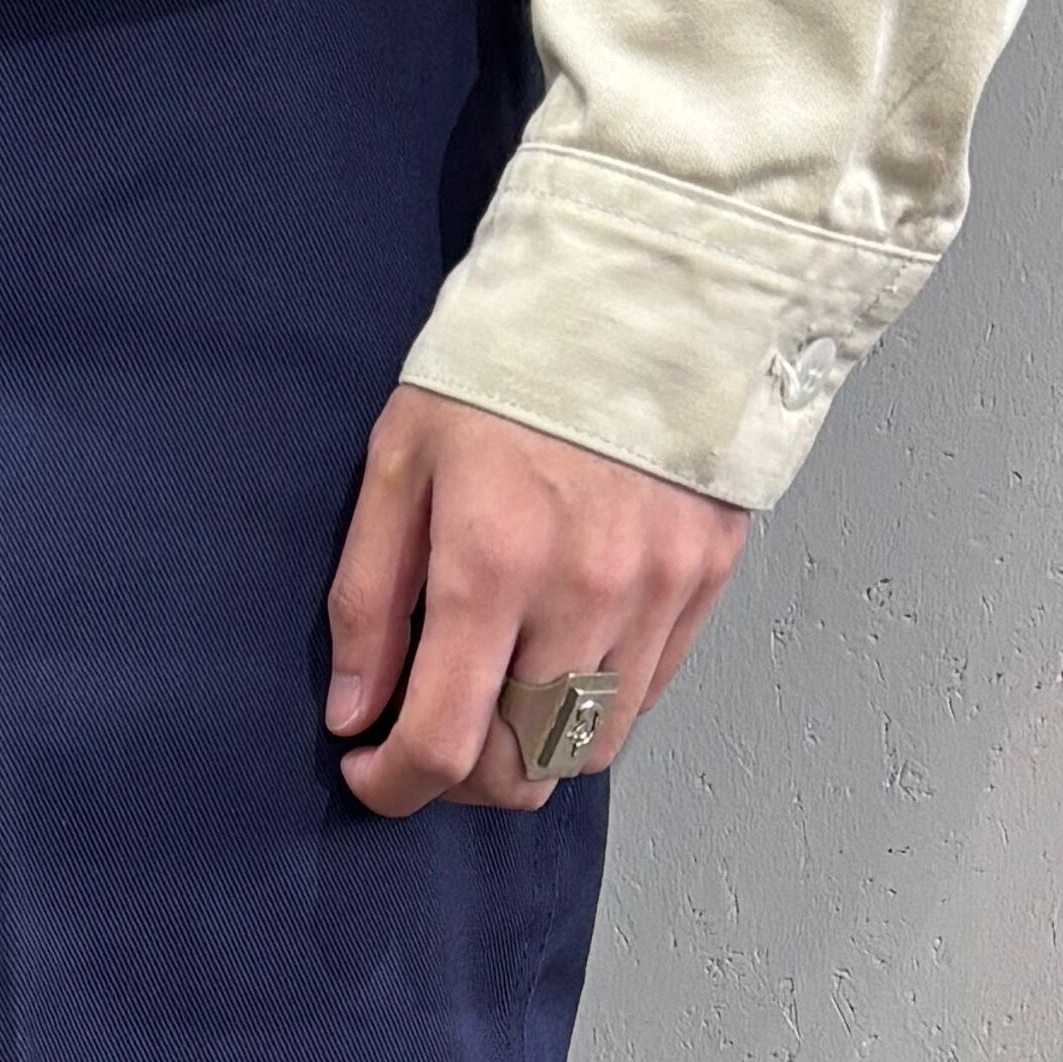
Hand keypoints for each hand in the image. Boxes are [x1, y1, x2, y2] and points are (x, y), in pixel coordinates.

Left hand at [325, 386, 749, 817]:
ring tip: (498, 695)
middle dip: (461, 777)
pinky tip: (559, 653)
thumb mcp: (402, 457)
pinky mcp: (707, 579)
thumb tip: (355, 713)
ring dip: (531, 747)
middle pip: (522, 768)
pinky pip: (644, 695)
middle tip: (430, 732)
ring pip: (588, 748)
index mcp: (494, 562)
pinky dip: (591, 703)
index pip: (444, 742)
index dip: (396, 785)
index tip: (370, 770)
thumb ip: (370, 598)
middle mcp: (584, 594)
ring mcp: (657, 592)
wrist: (647, 276)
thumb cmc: (506, 360)